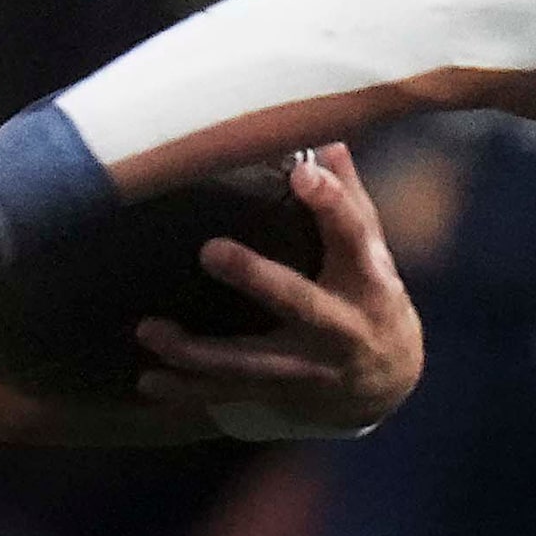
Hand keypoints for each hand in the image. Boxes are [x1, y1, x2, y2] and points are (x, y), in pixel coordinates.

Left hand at [130, 144, 423, 437]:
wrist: (387, 381)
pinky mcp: (283, 393)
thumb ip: (349, 200)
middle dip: (256, 279)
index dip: (332, 203)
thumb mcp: (372, 251)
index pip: (354, 234)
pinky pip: (231, 394)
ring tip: (148, 330)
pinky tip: (148, 380)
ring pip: (251, 362)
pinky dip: (188, 390)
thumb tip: (328, 140)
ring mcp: (310, 367)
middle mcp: (342, 326)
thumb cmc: (369, 296)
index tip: (304, 173)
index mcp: (368, 280)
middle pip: (298, 302)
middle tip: (210, 250)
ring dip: (197, 351)